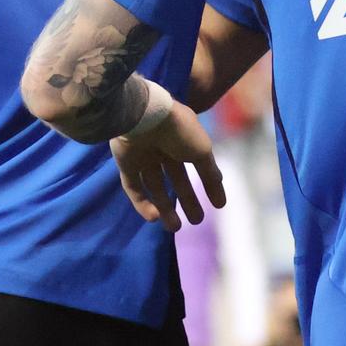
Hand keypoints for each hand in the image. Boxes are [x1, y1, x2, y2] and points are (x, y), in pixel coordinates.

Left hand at [110, 102, 226, 231]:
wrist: (143, 118)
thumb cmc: (178, 131)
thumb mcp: (202, 150)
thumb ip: (209, 170)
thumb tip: (219, 185)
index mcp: (185, 140)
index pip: (199, 165)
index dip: (209, 185)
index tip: (218, 205)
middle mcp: (165, 148)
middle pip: (177, 179)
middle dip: (187, 200)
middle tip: (197, 221)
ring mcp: (144, 157)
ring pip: (156, 187)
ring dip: (166, 208)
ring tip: (175, 228)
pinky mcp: (126, 165)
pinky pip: (135, 188)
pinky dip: (143, 203)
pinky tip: (154, 217)